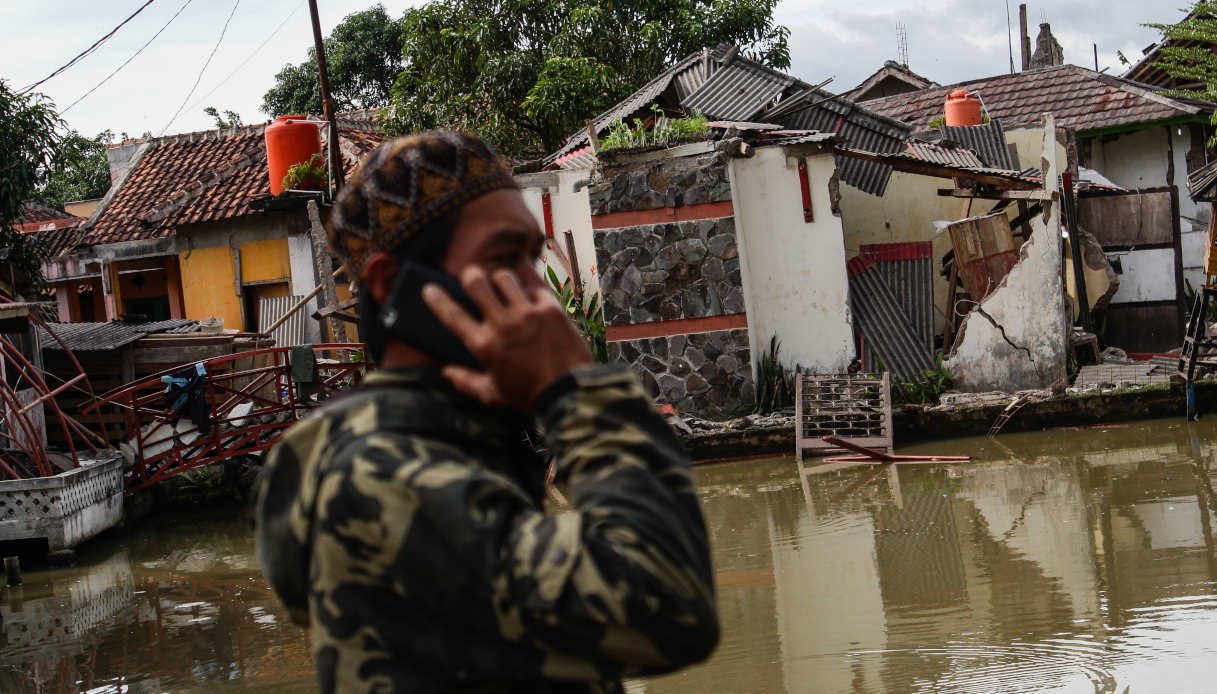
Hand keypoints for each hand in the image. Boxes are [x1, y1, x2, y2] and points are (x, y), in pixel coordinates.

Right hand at [422, 267, 592, 409]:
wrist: (569, 392)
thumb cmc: (529, 395)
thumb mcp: (493, 394)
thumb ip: (466, 382)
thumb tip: (446, 372)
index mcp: (484, 346)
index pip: (452, 316)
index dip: (437, 299)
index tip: (429, 289)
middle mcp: (503, 325)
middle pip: (477, 282)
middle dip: (470, 275)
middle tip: (472, 277)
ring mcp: (528, 314)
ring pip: (505, 277)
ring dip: (501, 279)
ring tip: (504, 286)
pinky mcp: (551, 309)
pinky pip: (535, 287)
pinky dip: (531, 290)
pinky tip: (531, 298)